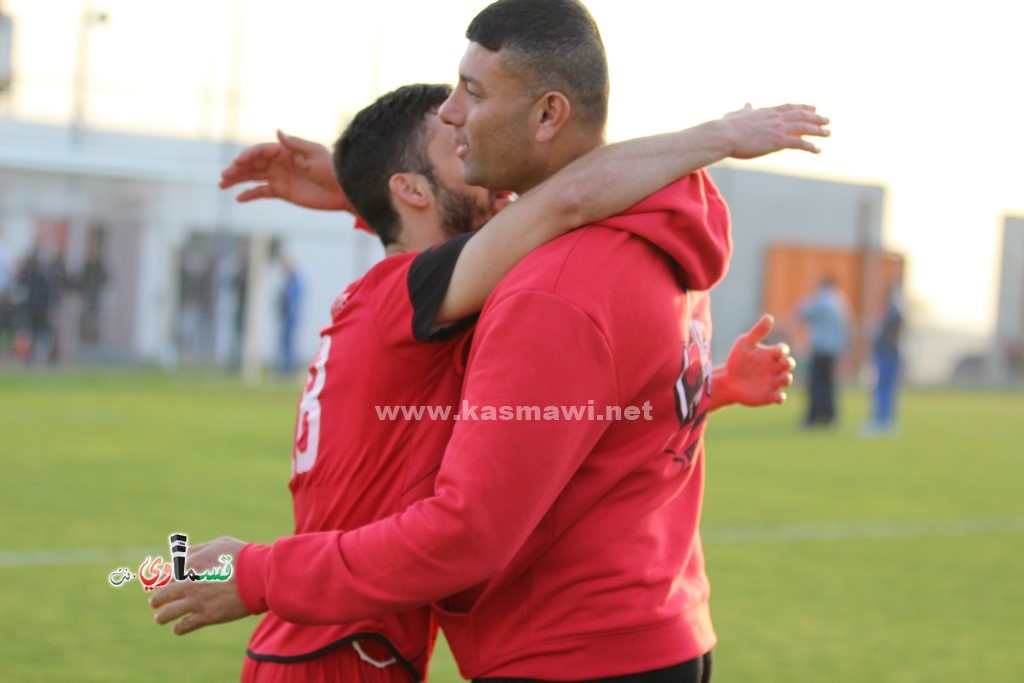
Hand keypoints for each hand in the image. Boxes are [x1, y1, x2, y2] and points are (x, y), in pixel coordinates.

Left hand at [149, 537, 249, 635]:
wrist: (260, 575)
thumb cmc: (242, 556)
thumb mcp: (219, 544)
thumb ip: (198, 550)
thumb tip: (183, 555)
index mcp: (191, 564)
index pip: (166, 573)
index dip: (162, 578)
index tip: (162, 582)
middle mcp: (189, 583)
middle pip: (162, 595)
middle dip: (156, 600)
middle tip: (154, 603)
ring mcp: (197, 601)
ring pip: (168, 614)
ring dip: (161, 617)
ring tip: (160, 619)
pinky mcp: (208, 616)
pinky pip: (184, 626)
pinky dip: (178, 628)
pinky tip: (178, 627)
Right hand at [219, 130, 350, 210]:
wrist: (342, 191)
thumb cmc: (332, 170)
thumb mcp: (316, 154)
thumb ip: (296, 144)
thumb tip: (278, 132)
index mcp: (286, 151)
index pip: (261, 150)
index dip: (248, 155)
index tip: (238, 161)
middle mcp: (279, 163)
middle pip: (253, 163)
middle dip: (237, 168)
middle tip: (224, 175)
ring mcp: (279, 177)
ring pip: (253, 177)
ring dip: (237, 179)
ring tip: (222, 184)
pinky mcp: (282, 192)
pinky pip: (262, 192)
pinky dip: (250, 194)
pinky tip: (238, 198)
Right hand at [721, 103, 829, 158]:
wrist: (724, 135)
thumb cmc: (727, 127)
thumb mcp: (737, 114)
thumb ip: (745, 109)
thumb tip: (747, 103)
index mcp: (767, 111)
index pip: (789, 107)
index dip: (802, 107)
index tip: (813, 108)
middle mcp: (776, 118)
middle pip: (801, 115)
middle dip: (815, 118)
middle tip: (826, 120)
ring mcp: (778, 129)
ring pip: (804, 127)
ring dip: (818, 130)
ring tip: (827, 133)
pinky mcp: (778, 141)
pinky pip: (799, 143)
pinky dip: (810, 146)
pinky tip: (817, 150)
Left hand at [722, 314, 794, 405]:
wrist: (728, 381)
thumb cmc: (738, 360)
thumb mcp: (744, 344)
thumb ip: (757, 332)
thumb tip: (769, 317)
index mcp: (771, 354)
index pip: (782, 350)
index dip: (782, 350)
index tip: (778, 351)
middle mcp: (776, 368)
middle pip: (788, 364)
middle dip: (788, 364)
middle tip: (783, 364)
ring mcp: (774, 382)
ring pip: (786, 380)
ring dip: (787, 378)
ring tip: (784, 378)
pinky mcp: (769, 396)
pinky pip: (779, 397)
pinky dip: (780, 397)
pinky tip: (778, 397)